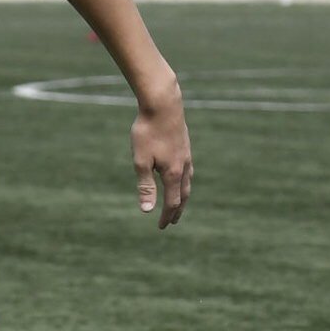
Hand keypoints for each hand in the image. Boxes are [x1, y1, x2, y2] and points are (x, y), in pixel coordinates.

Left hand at [130, 85, 192, 227]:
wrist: (163, 103)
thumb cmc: (148, 131)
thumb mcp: (141, 161)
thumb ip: (145, 186)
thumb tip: (147, 210)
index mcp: (173, 173)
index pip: (172, 202)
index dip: (166, 216)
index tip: (160, 227)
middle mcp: (183, 167)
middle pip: (183, 195)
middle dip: (177, 210)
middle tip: (172, 222)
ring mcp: (186, 155)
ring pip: (187, 182)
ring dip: (182, 196)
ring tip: (179, 203)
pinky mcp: (185, 145)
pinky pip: (188, 170)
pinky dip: (184, 181)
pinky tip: (180, 176)